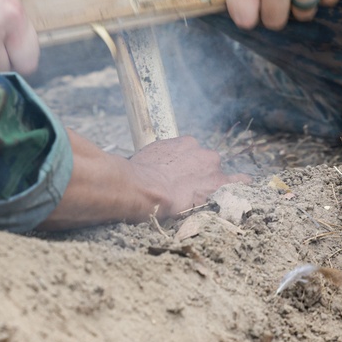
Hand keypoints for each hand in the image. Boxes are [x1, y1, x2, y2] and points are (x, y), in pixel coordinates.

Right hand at [40, 131, 245, 230]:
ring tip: (214, 199)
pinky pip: (239, 185)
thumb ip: (130, 163)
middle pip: (207, 162)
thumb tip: (95, 161)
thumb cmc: (131, 177)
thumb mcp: (131, 164)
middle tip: (188, 192)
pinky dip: (243, 190)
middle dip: (201, 175)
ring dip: (216, 185)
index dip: (185, 167)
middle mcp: (199, 150)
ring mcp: (211, 167)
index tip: (178, 177)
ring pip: (221, 175)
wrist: (141, 190)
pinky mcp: (218, 186)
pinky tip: (246, 195)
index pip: (190, 152)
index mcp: (180, 143)